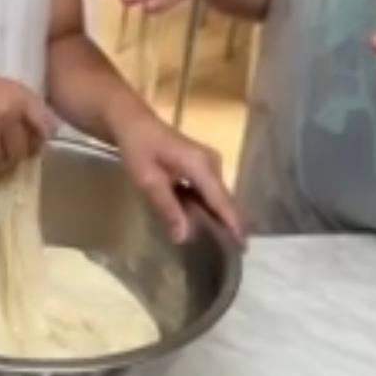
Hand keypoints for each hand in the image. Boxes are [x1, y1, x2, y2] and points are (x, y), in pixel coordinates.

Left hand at [112, 109, 243, 244]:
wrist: (132, 122)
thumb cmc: (138, 148)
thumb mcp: (148, 180)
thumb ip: (168, 207)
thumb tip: (184, 236)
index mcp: (201, 166)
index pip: (222, 201)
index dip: (233, 225)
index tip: (243, 248)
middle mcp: (212, 163)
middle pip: (225, 199)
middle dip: (229, 224)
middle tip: (232, 253)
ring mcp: (209, 161)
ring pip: (219, 195)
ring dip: (219, 216)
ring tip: (222, 244)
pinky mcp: (202, 163)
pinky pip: (211, 190)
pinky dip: (209, 206)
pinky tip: (205, 222)